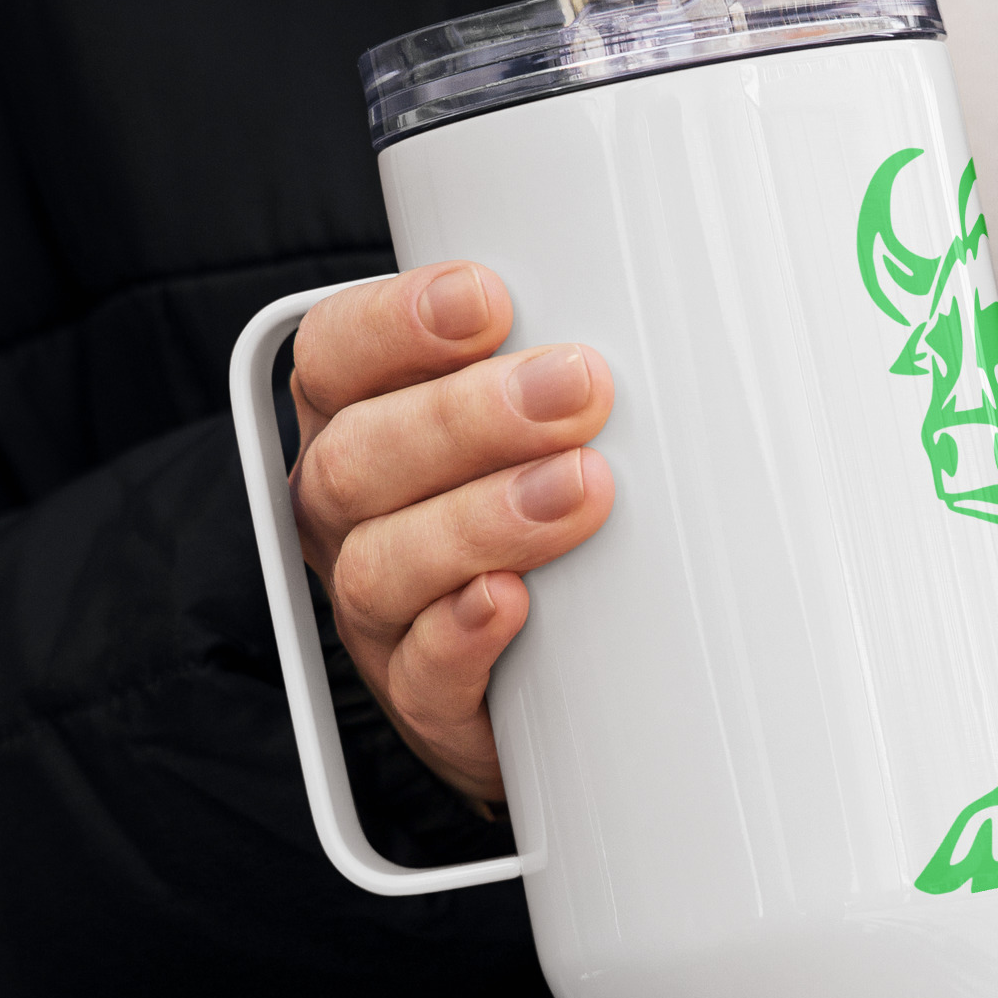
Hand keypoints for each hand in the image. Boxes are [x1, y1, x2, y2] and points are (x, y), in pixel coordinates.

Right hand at [287, 262, 613, 805]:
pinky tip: (511, 602)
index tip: (485, 299)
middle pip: (360, 455)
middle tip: (575, 392)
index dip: (396, 323)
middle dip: (468, 417)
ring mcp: (376, 610)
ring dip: (483, 519)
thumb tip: (661, 312)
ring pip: (383, 563)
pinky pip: (421, 671)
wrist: (548, 682)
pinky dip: (462, 633)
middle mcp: (349, 513)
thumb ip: (552, 373)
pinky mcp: (419, 697)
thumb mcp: (534, 430)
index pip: (336, 354)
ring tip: (578, 490)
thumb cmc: (540, 528)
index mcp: (359, 423)